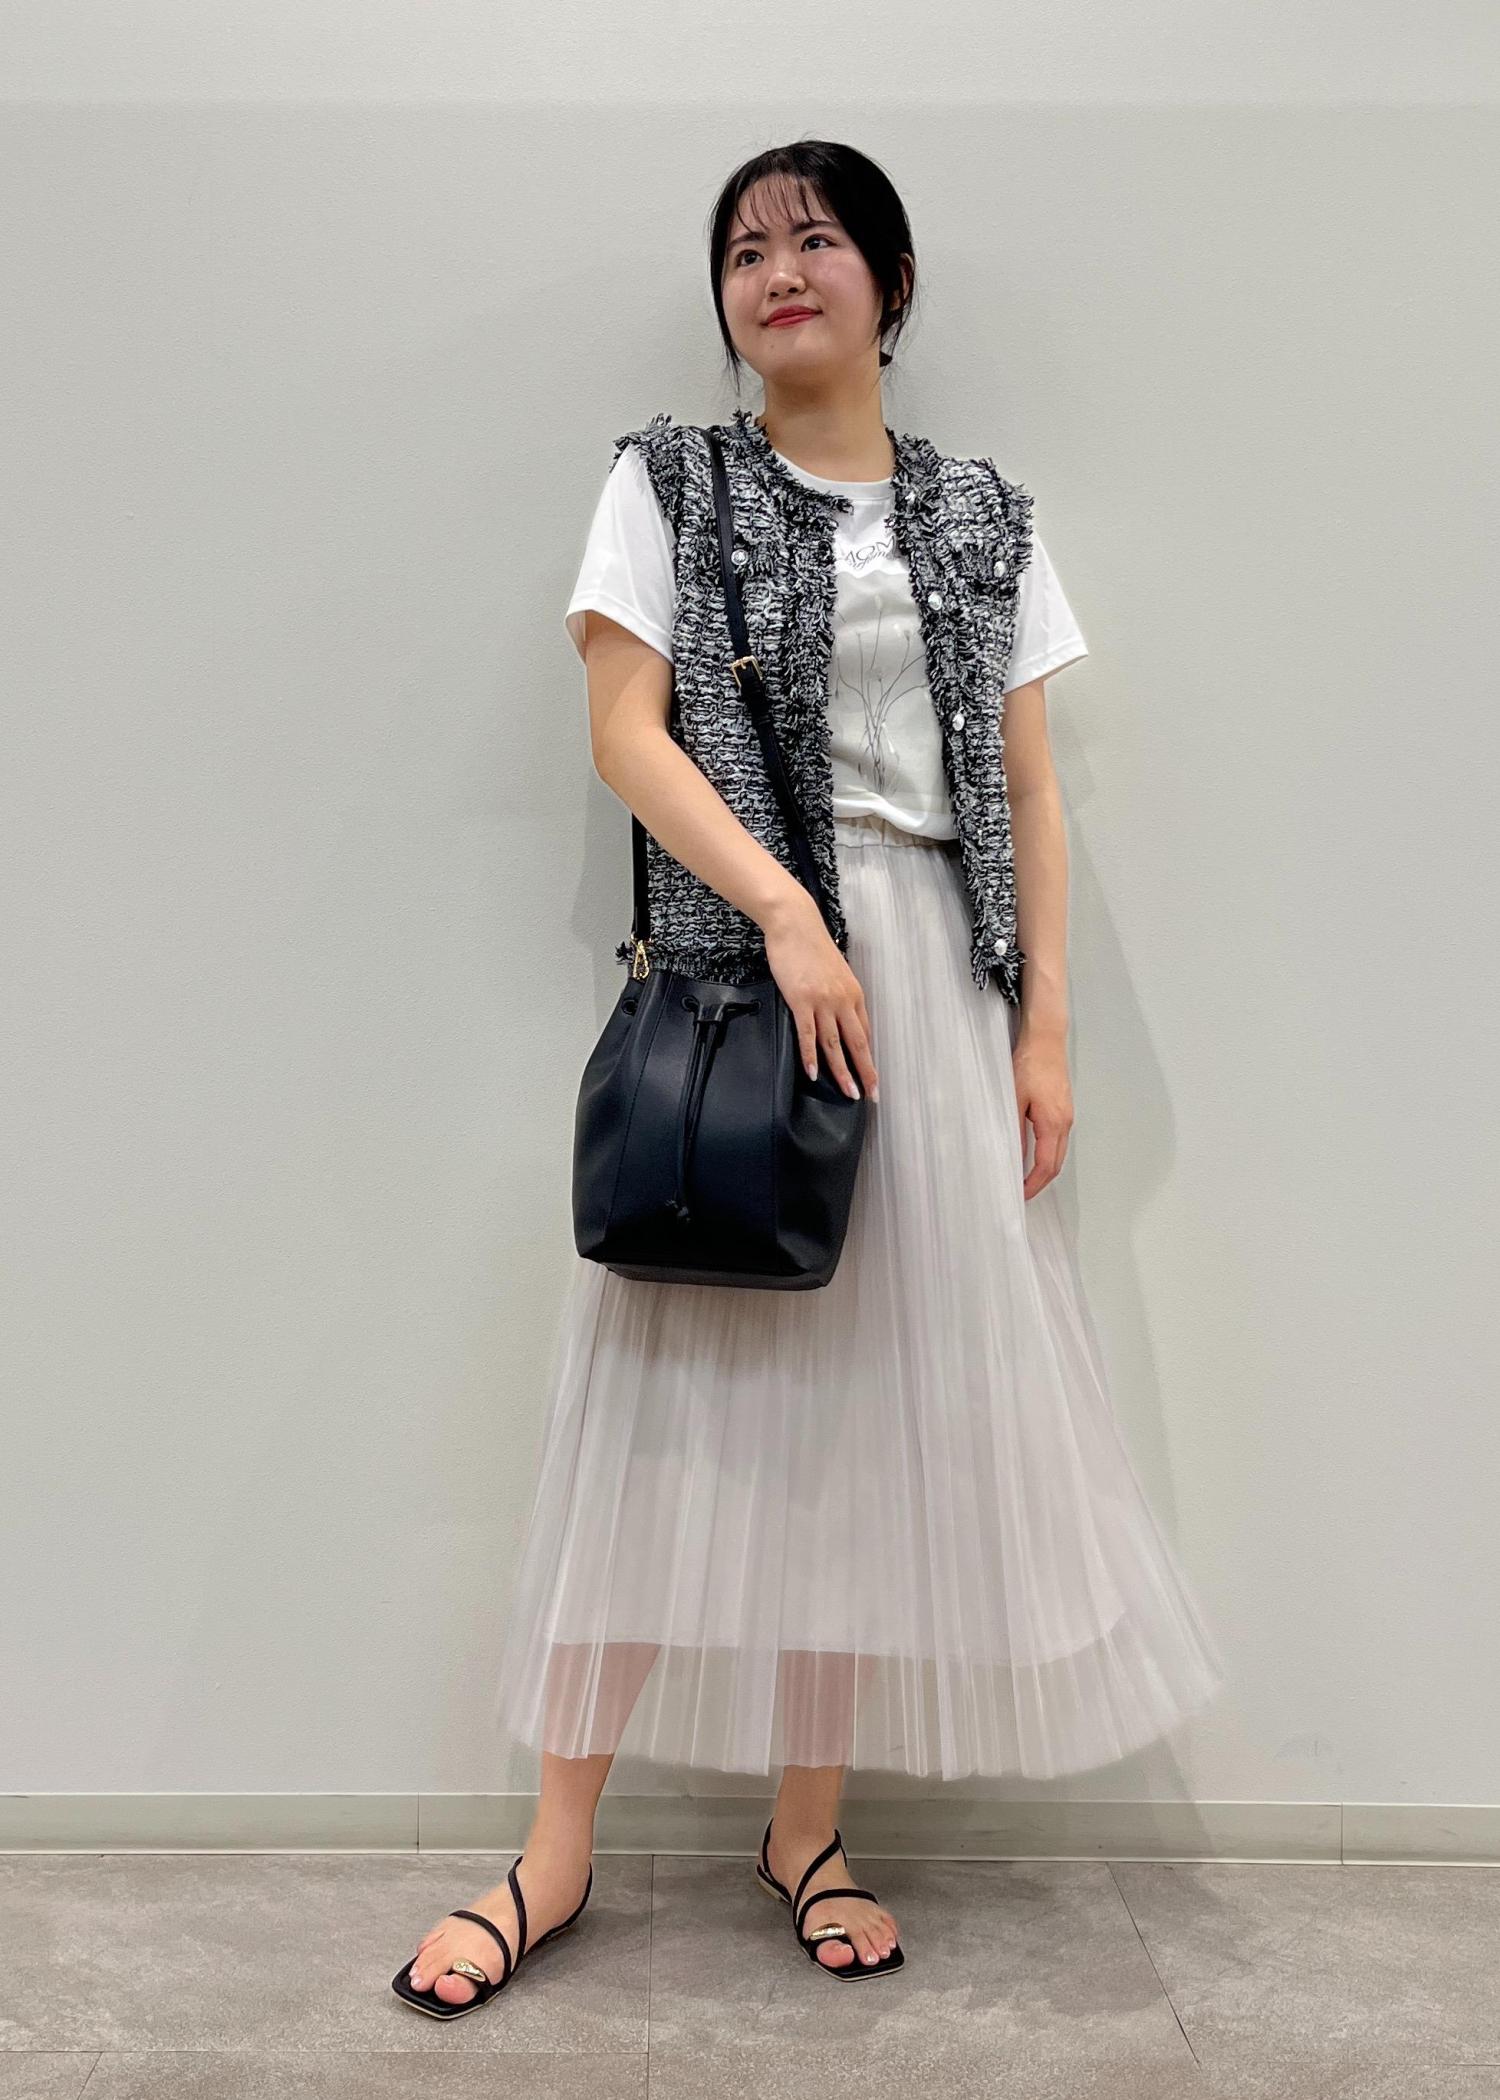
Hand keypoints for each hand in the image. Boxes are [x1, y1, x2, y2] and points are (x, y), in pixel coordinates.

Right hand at [762, 892, 878, 1102]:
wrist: (794, 924)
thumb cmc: (811, 946)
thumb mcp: (835, 972)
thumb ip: (839, 995)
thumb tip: (838, 1015)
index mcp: (854, 994)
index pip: (865, 1033)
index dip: (869, 1058)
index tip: (872, 1077)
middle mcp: (843, 1000)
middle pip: (858, 1044)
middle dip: (866, 1072)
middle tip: (871, 1095)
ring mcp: (823, 1001)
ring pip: (835, 1045)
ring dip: (842, 1071)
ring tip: (848, 1093)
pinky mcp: (801, 1001)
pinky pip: (808, 1035)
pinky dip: (811, 1056)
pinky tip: (813, 1073)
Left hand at [1012, 1031, 1072, 1197]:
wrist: (1047, 1040)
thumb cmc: (1031, 1064)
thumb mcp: (1015, 1099)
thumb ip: (1014, 1131)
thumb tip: (1012, 1156)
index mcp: (1053, 1123)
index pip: (1047, 1165)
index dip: (1034, 1184)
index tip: (1022, 1194)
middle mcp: (1065, 1123)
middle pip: (1057, 1164)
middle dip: (1041, 1182)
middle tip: (1024, 1192)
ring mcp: (1067, 1116)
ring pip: (1059, 1152)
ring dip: (1046, 1168)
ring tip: (1026, 1177)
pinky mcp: (1064, 1109)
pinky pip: (1059, 1139)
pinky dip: (1049, 1153)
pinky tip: (1035, 1153)